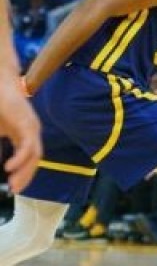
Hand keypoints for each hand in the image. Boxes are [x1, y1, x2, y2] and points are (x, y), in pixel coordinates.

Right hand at [0, 77, 40, 193]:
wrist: (0, 85)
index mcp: (23, 133)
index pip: (29, 157)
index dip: (24, 172)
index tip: (14, 186)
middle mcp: (31, 131)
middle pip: (34, 159)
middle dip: (25, 176)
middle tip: (14, 190)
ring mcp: (31, 127)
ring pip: (34, 155)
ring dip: (25, 171)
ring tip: (13, 184)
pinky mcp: (27, 123)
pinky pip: (28, 145)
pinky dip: (20, 158)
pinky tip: (9, 167)